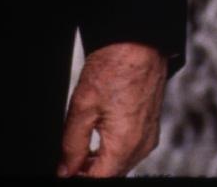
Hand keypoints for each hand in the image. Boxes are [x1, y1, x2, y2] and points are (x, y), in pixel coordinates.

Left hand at [56, 40, 166, 176]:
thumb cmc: (115, 67)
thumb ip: (72, 145)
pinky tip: (98, 139)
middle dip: (89, 172)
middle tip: (68, 161)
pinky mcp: (151, 126)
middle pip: (111, 174)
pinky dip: (114, 151)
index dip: (78, 177)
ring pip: (121, 164)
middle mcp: (141, 145)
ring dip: (100, 163)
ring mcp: (149, 136)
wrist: (139, 43)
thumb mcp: (82, 108)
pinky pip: (131, 150)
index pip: (99, 179)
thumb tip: (66, 170)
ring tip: (79, 151)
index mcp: (125, 145)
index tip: (64, 170)